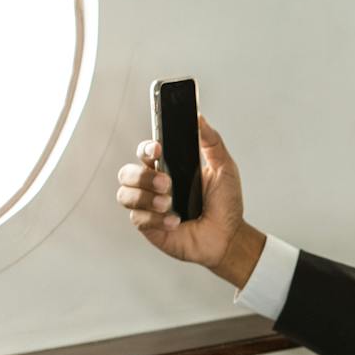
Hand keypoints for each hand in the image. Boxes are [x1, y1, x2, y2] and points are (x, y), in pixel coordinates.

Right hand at [115, 112, 254, 278]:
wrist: (229, 236)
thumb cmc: (225, 204)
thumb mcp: (224, 168)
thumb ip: (211, 142)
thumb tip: (199, 118)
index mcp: (169, 168)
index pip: (146, 152)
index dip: (146, 148)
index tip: (157, 148)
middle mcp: (154, 186)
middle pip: (126, 172)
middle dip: (142, 176)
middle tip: (167, 183)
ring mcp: (150, 206)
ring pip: (125, 195)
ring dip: (145, 197)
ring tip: (169, 203)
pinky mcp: (149, 227)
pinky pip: (138, 218)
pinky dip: (156, 219)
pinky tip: (175, 221)